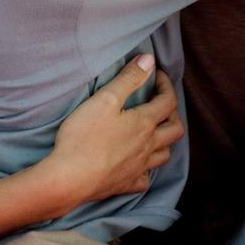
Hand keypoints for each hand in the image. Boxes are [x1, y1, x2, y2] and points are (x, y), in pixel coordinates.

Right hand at [44, 55, 182, 204]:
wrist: (69, 178)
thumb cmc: (84, 137)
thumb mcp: (105, 99)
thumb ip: (129, 78)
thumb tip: (150, 60)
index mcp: (144, 123)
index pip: (168, 101)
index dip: (165, 85)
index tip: (156, 75)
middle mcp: (147, 146)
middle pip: (175, 130)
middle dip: (172, 114)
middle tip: (160, 104)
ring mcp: (138, 167)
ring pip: (164, 155)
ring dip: (164, 141)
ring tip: (154, 133)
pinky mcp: (126, 185)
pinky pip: (144, 179)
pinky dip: (146, 170)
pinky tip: (138, 166)